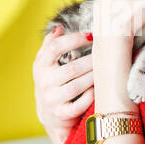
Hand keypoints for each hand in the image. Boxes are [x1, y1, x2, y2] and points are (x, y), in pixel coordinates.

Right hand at [32, 26, 93, 143]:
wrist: (49, 114)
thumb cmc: (51, 82)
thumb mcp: (45, 63)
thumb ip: (50, 45)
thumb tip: (59, 28)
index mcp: (40, 66)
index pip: (55, 47)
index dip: (75, 39)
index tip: (91, 35)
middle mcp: (44, 82)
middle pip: (72, 68)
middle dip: (91, 61)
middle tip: (104, 55)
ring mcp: (52, 100)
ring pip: (77, 86)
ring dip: (93, 77)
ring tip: (103, 70)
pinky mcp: (61, 114)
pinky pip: (79, 104)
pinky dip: (90, 96)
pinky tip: (97, 88)